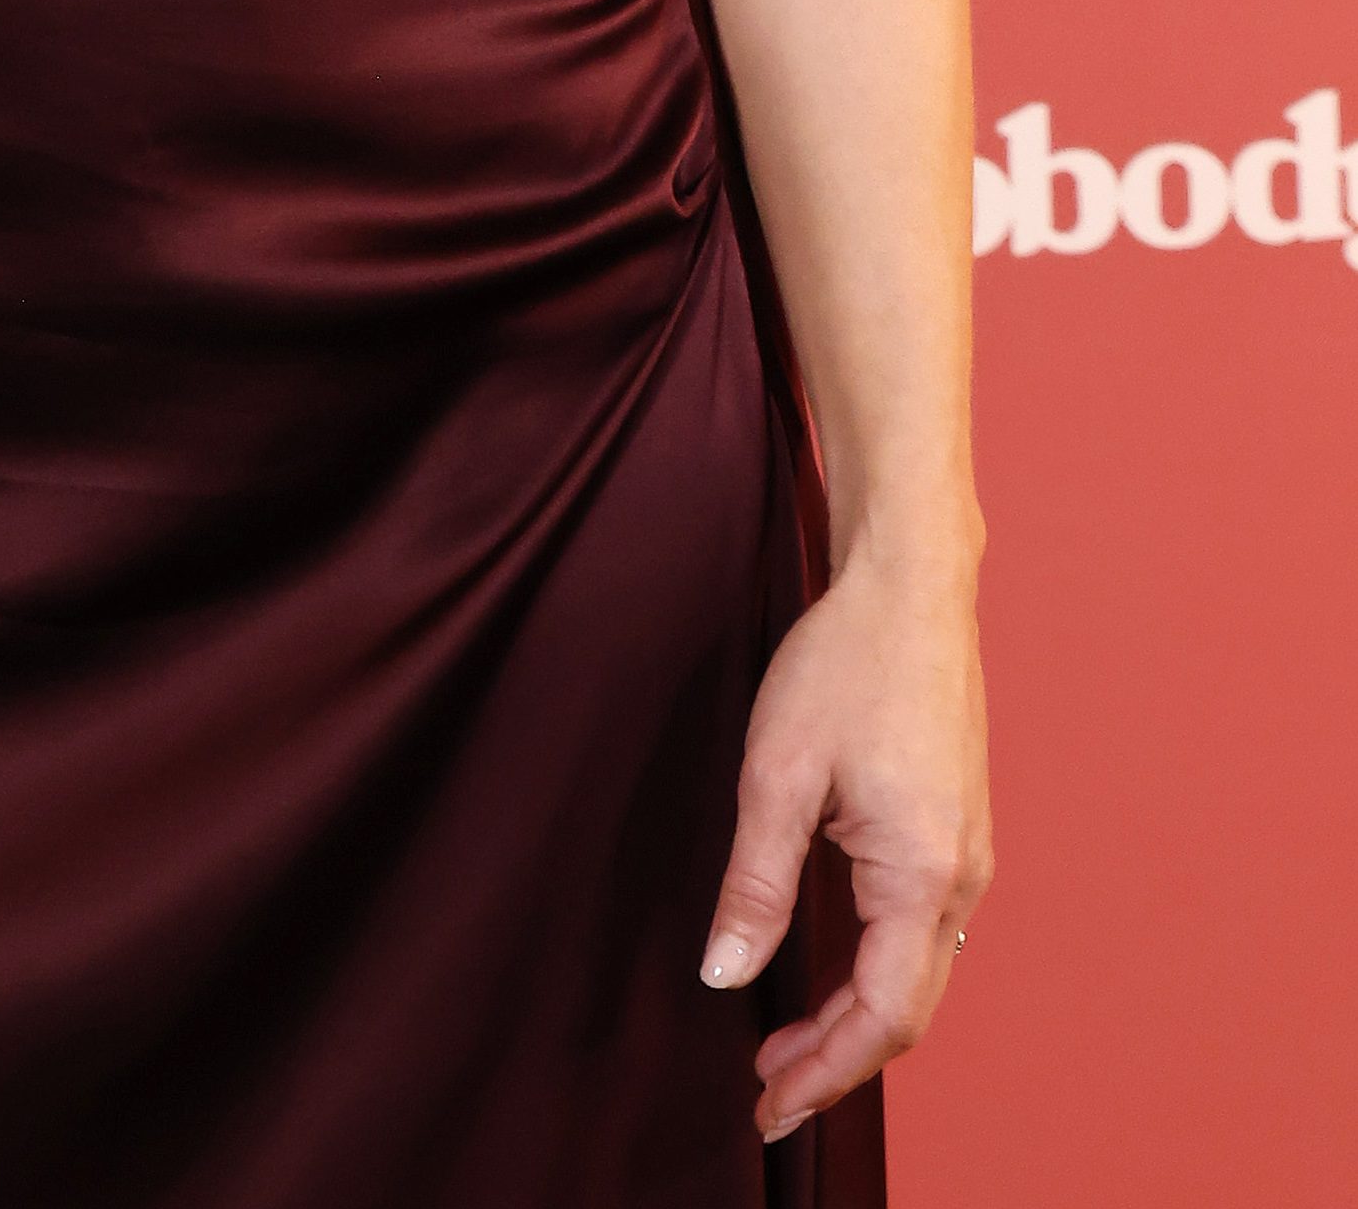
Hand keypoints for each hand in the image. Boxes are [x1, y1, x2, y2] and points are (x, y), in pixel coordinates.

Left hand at [699, 546, 989, 1144]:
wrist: (911, 587)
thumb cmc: (844, 665)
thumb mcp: (778, 773)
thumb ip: (755, 884)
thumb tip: (724, 975)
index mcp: (922, 877)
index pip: (879, 1018)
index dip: (823, 1073)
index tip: (766, 1107)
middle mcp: (961, 880)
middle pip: (904, 1011)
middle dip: (836, 1060)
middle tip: (766, 1088)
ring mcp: (968, 856)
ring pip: (917, 974)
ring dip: (855, 1017)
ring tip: (785, 1040)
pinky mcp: (958, 830)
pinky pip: (924, 932)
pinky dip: (877, 970)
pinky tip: (830, 965)